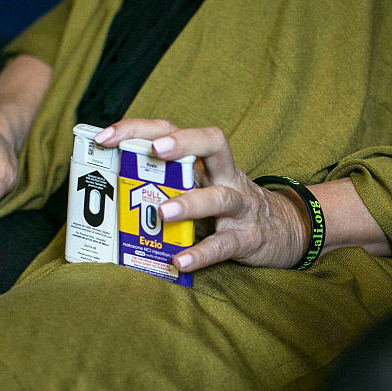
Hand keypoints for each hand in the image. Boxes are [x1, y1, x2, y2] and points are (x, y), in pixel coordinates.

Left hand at [95, 119, 307, 270]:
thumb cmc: (229, 210)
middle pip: (212, 144)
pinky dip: (201, 253)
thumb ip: (169, 187)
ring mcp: (241, 207)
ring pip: (219, 197)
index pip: (174, 131)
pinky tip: (179, 261)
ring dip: (190, 202)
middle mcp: (226, 177)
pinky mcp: (249, 238)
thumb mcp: (202, 188)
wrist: (285, 231)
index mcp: (207, 162)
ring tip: (163, 214)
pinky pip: (224, 244)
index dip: (140, 129)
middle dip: (182, 143)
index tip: (105, 137)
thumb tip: (110, 192)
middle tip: (155, 151)